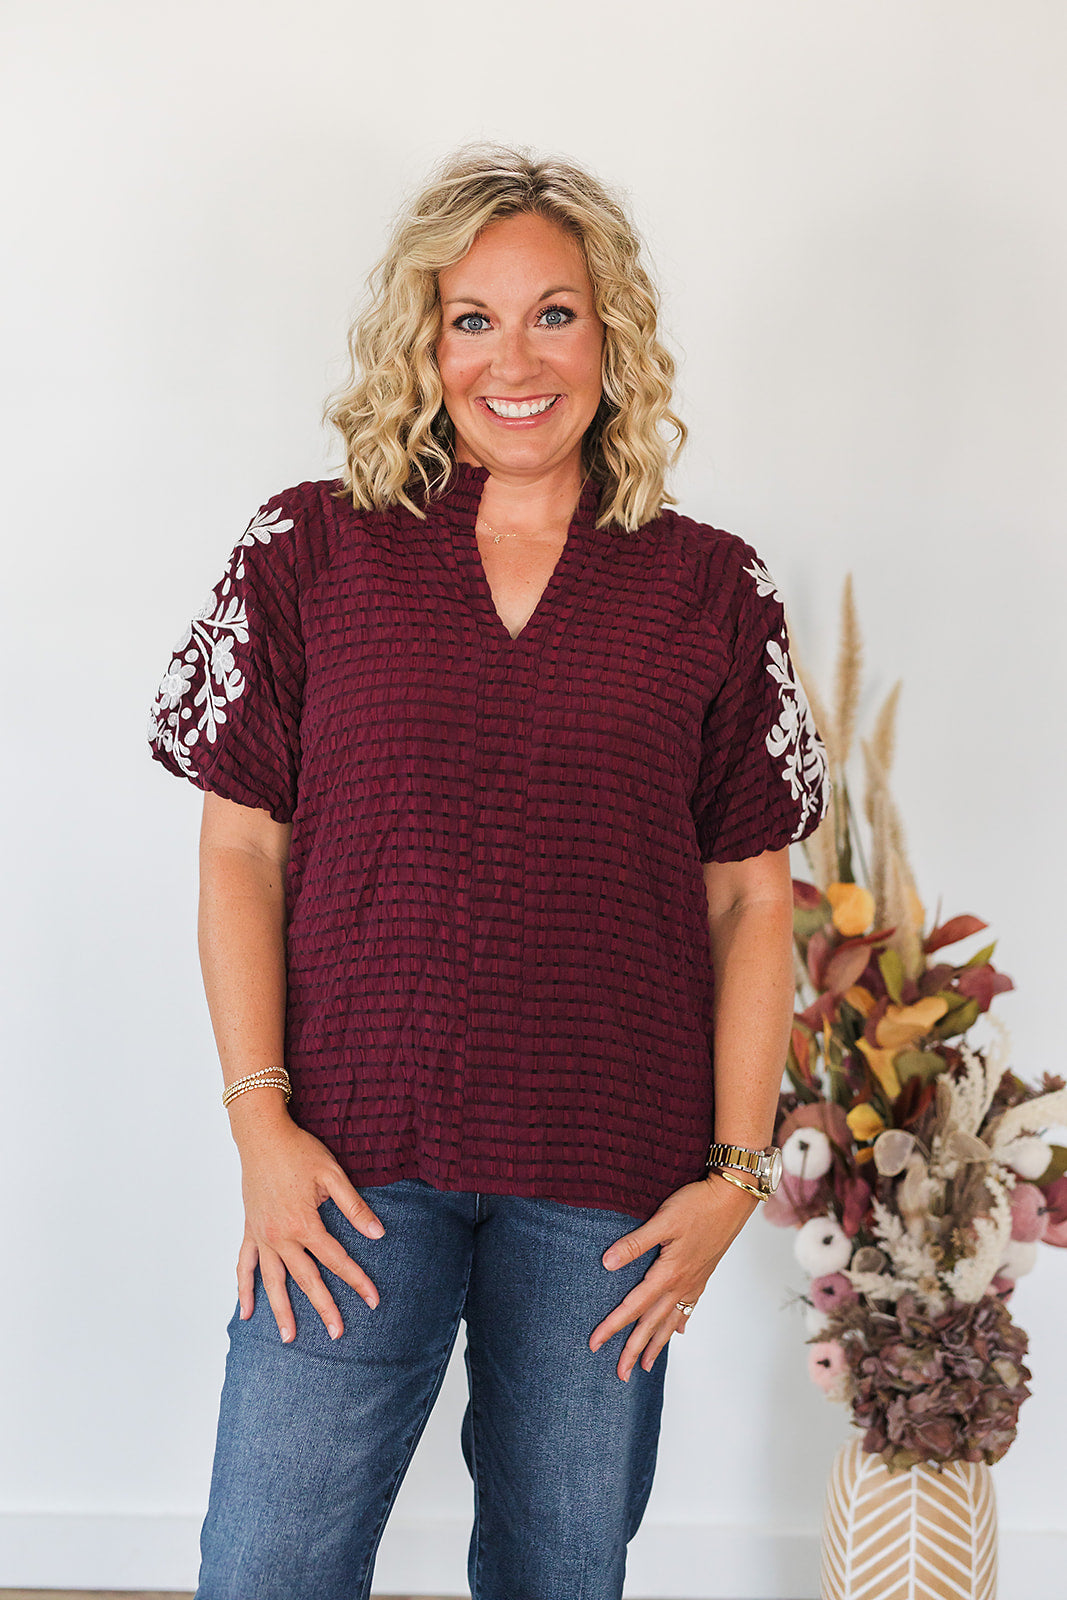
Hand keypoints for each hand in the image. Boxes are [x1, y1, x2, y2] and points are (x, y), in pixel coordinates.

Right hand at [232, 1102, 384, 1343]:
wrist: (262, 1136)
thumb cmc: (299, 1151)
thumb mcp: (333, 1174)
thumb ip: (354, 1206)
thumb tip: (378, 1233)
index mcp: (305, 1223)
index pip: (337, 1260)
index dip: (357, 1281)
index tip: (373, 1300)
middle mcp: (281, 1236)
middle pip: (306, 1279)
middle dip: (324, 1308)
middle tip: (337, 1334)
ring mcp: (262, 1236)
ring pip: (272, 1281)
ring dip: (281, 1311)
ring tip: (290, 1337)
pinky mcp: (249, 1230)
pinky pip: (244, 1265)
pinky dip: (244, 1289)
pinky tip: (246, 1312)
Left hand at [588, 1175, 758, 1381]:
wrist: (733, 1199)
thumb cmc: (698, 1204)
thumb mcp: (663, 1220)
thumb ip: (635, 1243)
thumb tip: (607, 1263)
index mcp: (668, 1273)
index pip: (633, 1306)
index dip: (612, 1326)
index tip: (595, 1343)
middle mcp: (682, 1284)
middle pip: (652, 1324)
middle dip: (634, 1350)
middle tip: (620, 1374)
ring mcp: (694, 1282)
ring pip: (671, 1321)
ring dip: (657, 1344)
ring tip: (646, 1366)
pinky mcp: (703, 1275)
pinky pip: (688, 1308)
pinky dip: (679, 1324)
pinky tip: (678, 1332)